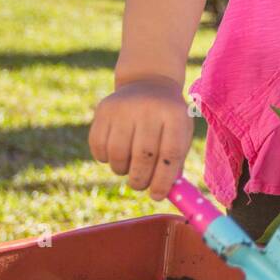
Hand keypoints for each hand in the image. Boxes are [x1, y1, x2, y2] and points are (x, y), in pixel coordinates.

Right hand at [88, 76, 194, 200]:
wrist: (148, 83)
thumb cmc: (168, 119)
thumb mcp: (181, 133)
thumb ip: (175, 163)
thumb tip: (163, 194)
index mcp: (174, 114)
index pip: (170, 154)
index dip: (163, 180)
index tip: (157, 196)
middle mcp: (149, 108)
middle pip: (143, 157)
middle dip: (140, 180)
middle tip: (140, 185)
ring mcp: (124, 107)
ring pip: (118, 155)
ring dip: (122, 170)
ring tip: (129, 168)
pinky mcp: (104, 109)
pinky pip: (99, 146)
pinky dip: (105, 159)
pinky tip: (115, 154)